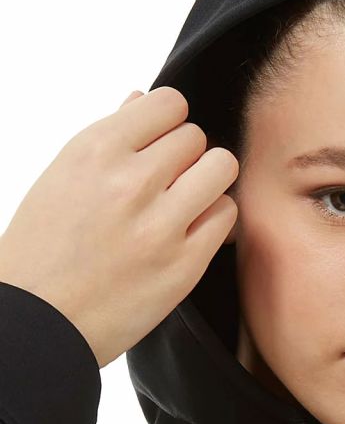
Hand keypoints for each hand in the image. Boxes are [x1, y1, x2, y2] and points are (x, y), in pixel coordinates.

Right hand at [0, 87, 238, 368]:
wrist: (39, 324)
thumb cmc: (45, 249)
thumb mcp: (62, 178)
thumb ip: (111, 136)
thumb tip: (142, 99)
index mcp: (94, 151)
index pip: (168, 104)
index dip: (169, 123)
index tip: (161, 143)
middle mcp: (130, 182)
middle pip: (197, 137)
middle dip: (185, 157)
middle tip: (166, 184)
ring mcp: (160, 224)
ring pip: (222, 167)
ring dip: (208, 181)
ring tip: (185, 202)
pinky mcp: (185, 263)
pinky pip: (227, 214)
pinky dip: (213, 219)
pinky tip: (189, 232)